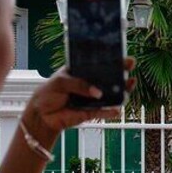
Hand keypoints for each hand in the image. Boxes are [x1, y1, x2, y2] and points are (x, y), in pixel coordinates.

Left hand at [21, 57, 135, 147]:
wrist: (41, 114)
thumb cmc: (48, 93)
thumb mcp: (60, 82)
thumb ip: (79, 84)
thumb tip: (98, 92)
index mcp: (82, 72)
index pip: (99, 64)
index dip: (113, 61)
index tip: (125, 58)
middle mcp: (89, 84)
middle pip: (109, 79)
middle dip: (122, 74)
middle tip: (130, 69)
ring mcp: (91, 99)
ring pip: (110, 95)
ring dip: (121, 92)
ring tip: (129, 87)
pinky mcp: (90, 113)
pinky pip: (103, 112)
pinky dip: (111, 111)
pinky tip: (118, 110)